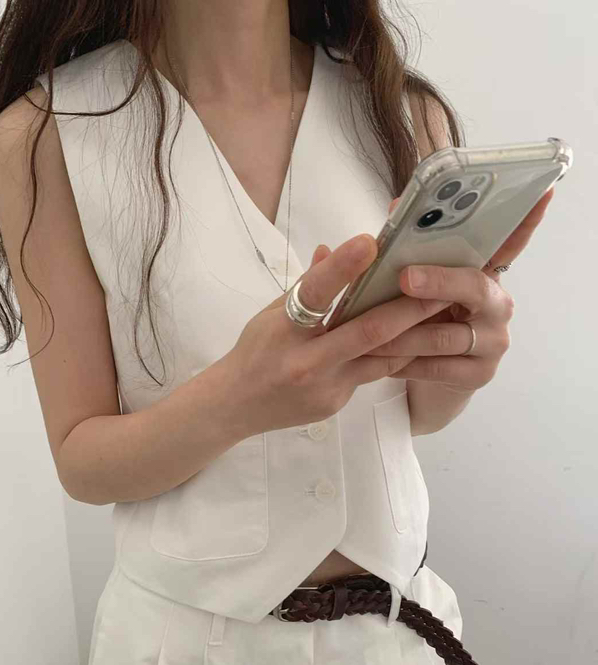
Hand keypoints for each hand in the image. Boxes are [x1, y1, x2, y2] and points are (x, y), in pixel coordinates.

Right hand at [221, 233, 450, 436]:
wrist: (236, 406)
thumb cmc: (255, 351)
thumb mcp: (271, 313)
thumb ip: (306, 286)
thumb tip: (333, 250)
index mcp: (283, 330)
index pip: (315, 293)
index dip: (344, 268)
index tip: (371, 241)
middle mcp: (306, 360)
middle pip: (367, 331)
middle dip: (409, 307)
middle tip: (442, 284)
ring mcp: (325, 386)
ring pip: (382, 356)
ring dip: (415, 333)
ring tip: (443, 310)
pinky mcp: (337, 402)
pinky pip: (374, 373)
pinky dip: (397, 354)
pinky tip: (419, 338)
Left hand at [363, 187, 555, 391]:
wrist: (434, 383)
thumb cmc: (425, 324)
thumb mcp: (421, 289)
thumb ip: (412, 252)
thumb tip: (396, 207)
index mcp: (485, 276)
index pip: (510, 243)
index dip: (527, 220)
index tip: (542, 192)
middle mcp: (498, 306)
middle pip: (473, 287)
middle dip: (437, 281)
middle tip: (405, 278)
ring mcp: (493, 342)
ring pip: (444, 335)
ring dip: (402, 333)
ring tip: (369, 331)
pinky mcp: (479, 374)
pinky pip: (436, 367)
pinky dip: (403, 363)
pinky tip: (380, 362)